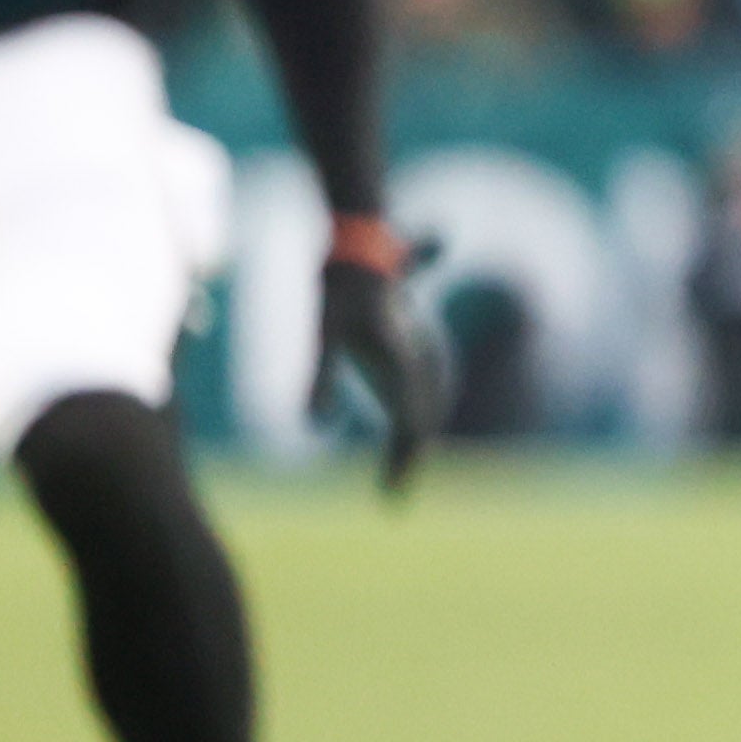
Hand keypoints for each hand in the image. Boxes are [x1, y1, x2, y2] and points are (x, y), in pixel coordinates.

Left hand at [314, 218, 444, 495]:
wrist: (362, 245)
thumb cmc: (340, 292)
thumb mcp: (323, 336)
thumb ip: (320, 380)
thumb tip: (312, 425)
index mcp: (405, 365)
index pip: (411, 426)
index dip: (402, 463)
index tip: (391, 495)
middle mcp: (420, 362)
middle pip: (422, 420)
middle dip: (409, 458)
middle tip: (394, 495)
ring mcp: (422, 354)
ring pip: (428, 404)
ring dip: (415, 437)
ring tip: (400, 472)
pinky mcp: (415, 347)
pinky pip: (423, 388)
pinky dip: (416, 413)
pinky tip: (406, 430)